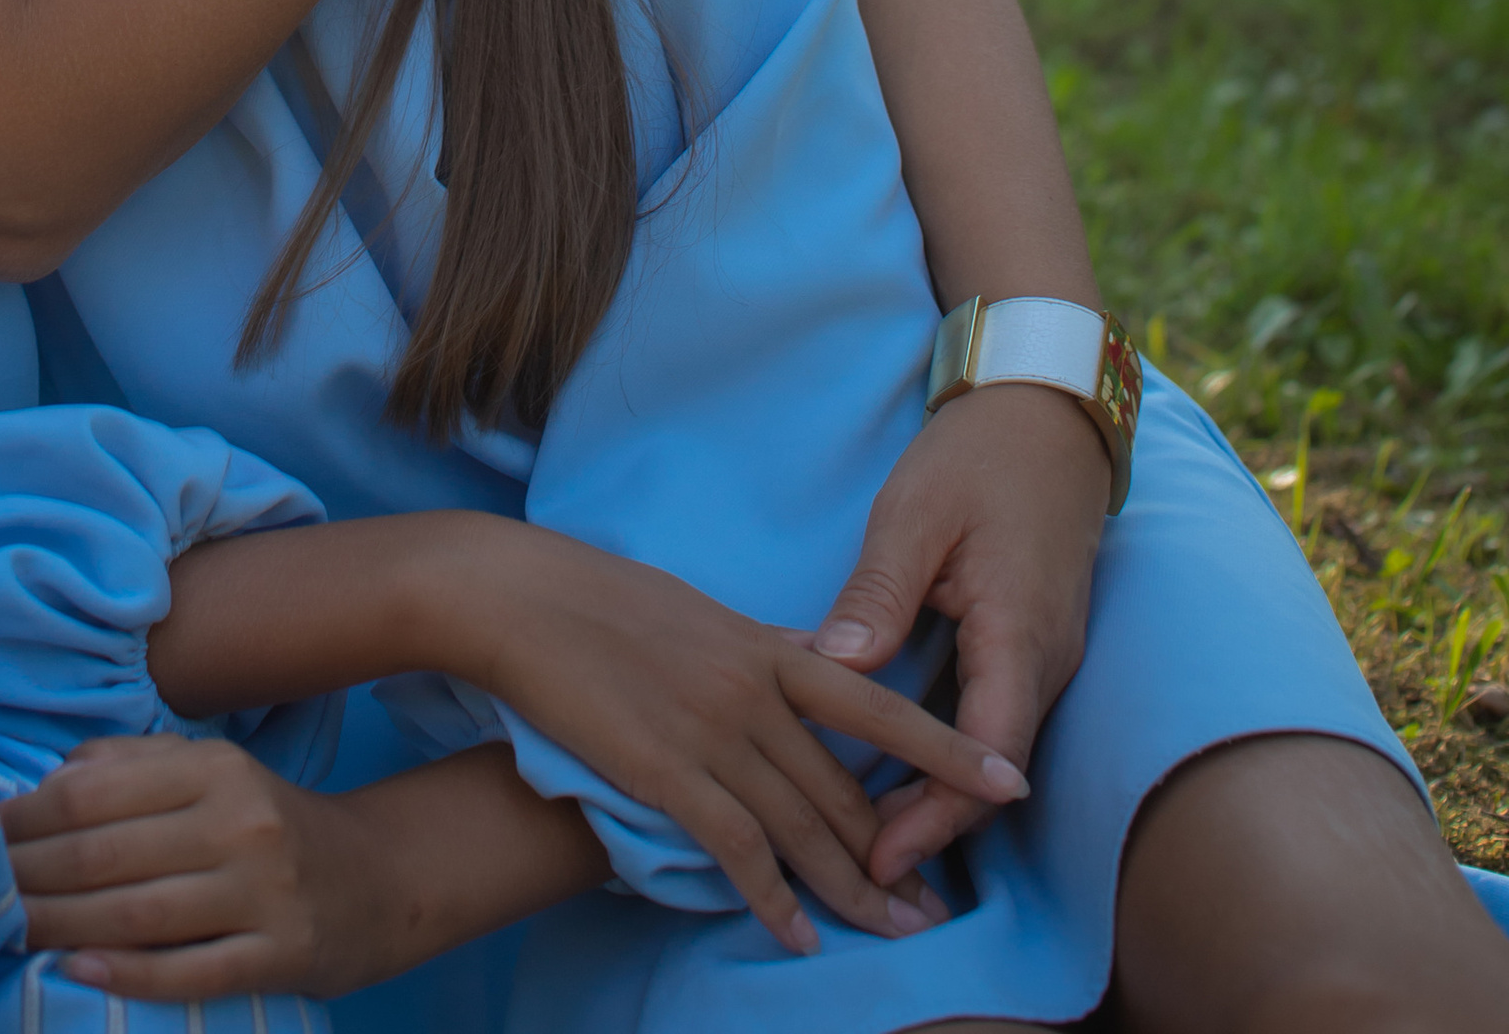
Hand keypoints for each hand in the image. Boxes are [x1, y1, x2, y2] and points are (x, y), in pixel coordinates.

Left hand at [1, 736, 393, 1004]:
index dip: (28, 816)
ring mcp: (263, 893)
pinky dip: (128, 973)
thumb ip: (134, 766)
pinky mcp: (281, 954)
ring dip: (60, 925)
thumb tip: (49, 779)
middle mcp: (240, 822)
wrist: (378, 880)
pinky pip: (190, 969)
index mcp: (215, 768)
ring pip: (138, 913)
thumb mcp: (215, 775)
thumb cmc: (269, 826)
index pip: (95, 791)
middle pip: (107, 853)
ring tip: (8, 932)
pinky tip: (78, 968)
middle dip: (30, 875)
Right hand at [465, 522, 1020, 956]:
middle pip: (845, 790)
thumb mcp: (700, 613)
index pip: (879, 705)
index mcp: (768, 646)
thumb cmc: (602, 599)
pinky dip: (772, 898)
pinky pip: (736, 848)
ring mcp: (712, 731)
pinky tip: (797, 935)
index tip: (1008, 783)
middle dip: (898, 856)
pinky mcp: (666, 770)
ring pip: (802, 827)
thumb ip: (759, 651)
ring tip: (893, 934)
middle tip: (939, 910)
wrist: (524, 597)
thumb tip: (805, 666)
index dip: (948, 750)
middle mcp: (754, 690)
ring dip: (851, 891)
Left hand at [810, 384, 1107, 888]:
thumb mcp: (916, 513)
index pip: (984, 754)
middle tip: (856, 862)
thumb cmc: (979, 455)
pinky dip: (948, 749)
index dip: (935, 814)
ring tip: (867, 829)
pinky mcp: (1029, 642)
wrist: (1046, 410)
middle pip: (990, 768)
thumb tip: (831, 665)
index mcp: (1020, 634)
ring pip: (992, 747)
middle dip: (931, 822)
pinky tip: (895, 760)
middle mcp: (1045, 659)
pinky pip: (993, 715)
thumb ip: (880, 593)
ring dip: (938, 791)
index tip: (877, 852)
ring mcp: (1043, 653)